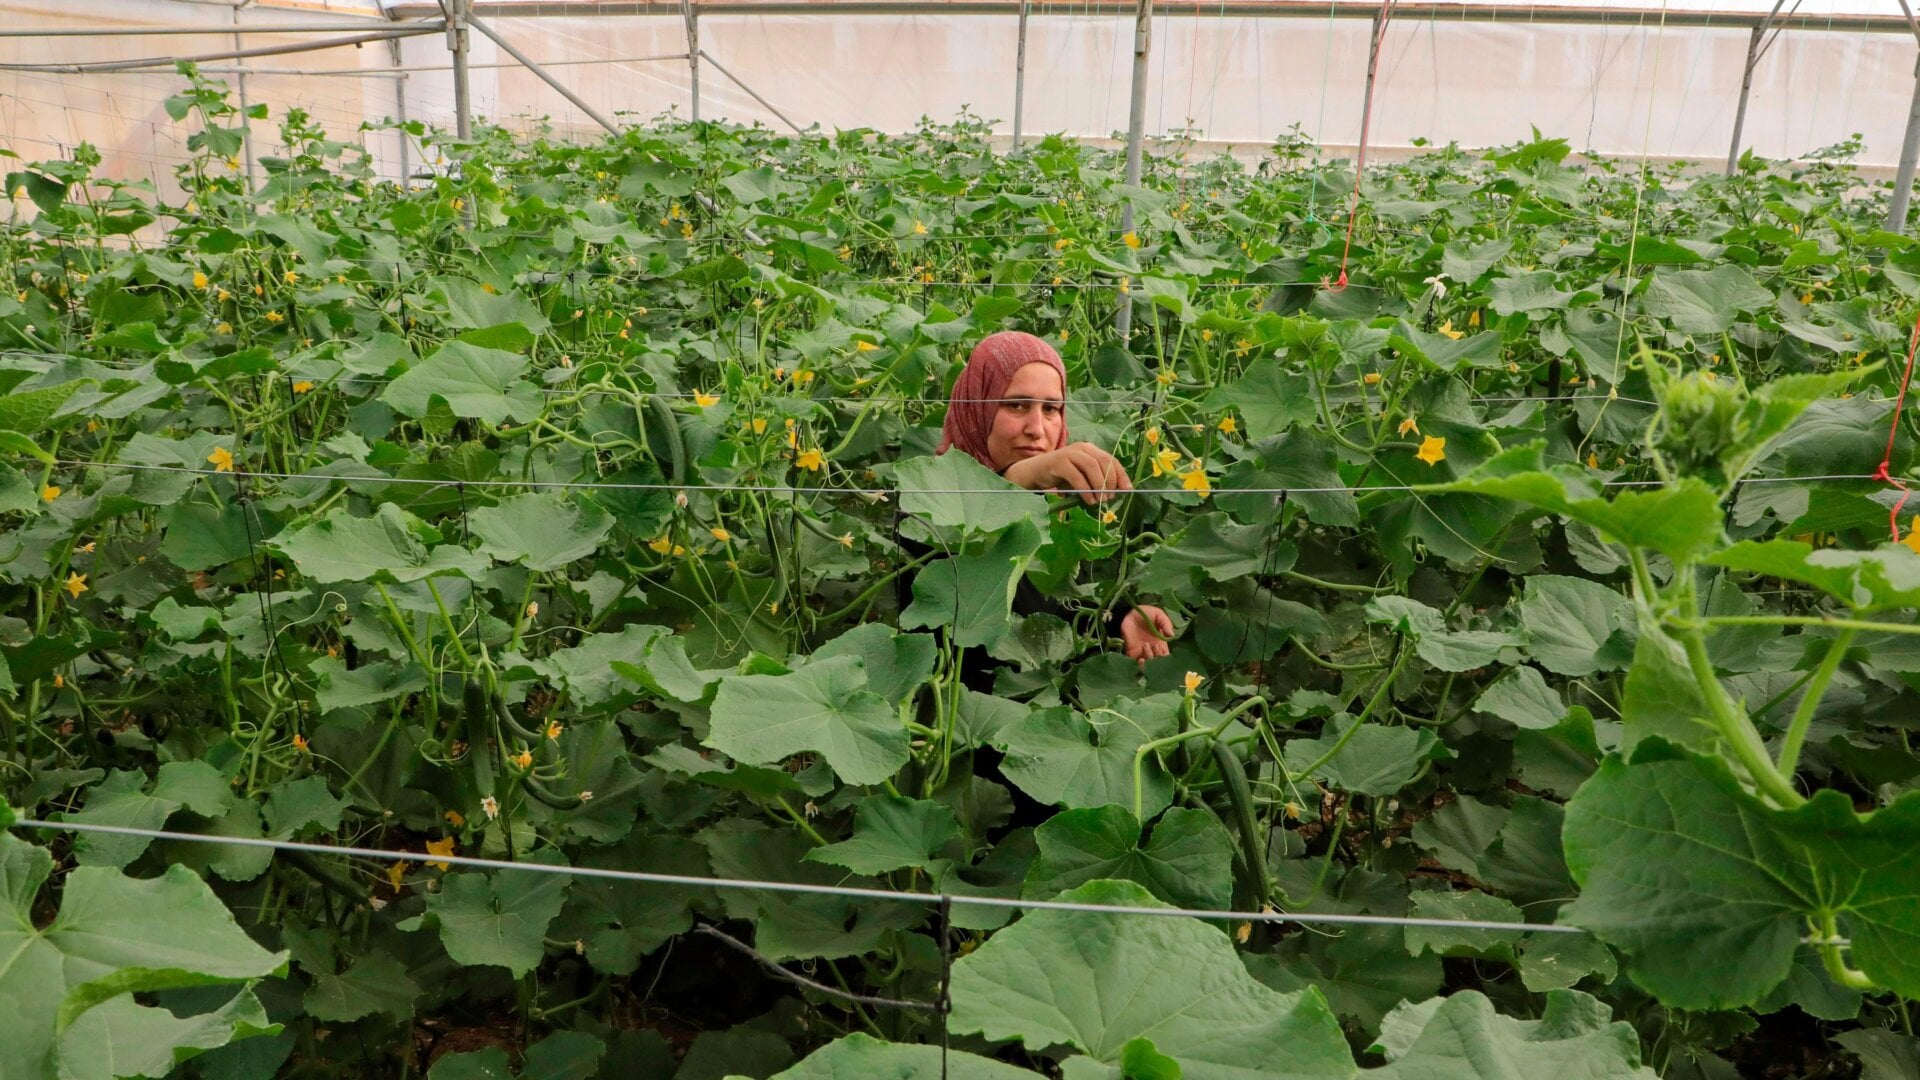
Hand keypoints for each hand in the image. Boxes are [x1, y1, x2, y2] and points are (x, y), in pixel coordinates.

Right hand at [1002, 442, 1132, 504]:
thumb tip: (1115, 493)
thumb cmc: (1061, 477)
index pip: (1111, 459)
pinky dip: (1085, 490)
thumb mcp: (1082, 477)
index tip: (1127, 490)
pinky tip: (1088, 500)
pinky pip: (1077, 476)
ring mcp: (1070, 453)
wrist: (1035, 472)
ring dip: (1099, 486)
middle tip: (1109, 498)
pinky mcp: (1059, 462)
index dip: (1121, 475)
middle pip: (1104, 462)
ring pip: (1092, 467)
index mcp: (1090, 449)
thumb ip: (1096, 480)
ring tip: (1100, 501)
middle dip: (1110, 481)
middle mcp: (1082, 448)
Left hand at [1119, 605, 1174, 663]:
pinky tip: (1141, 659)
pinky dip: (1140, 665)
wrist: (1130, 612)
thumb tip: (1172, 635)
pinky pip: (1136, 663)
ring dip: (1149, 658)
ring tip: (1145, 645)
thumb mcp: (1159, 615)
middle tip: (1154, 645)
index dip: (1166, 657)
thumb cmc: (1146, 613)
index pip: (1166, 656)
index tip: (1162, 649)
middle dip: (1157, 656)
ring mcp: (1142, 652)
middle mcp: (1152, 650)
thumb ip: (1166, 624)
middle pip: (1158, 662)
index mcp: (1161, 643)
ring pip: (1148, 664)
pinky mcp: (1132, 653)